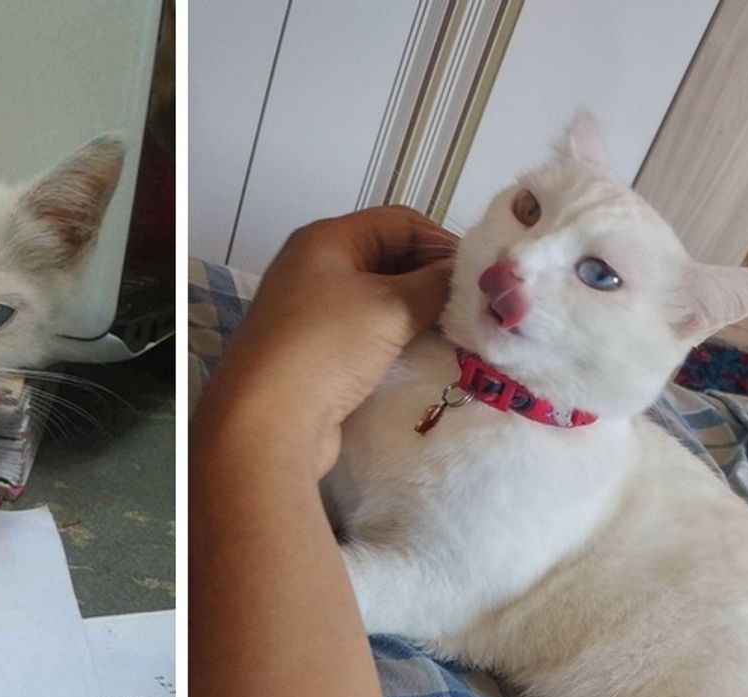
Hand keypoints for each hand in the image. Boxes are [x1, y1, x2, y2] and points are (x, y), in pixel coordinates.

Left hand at [194, 205, 455, 477]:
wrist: (267, 423)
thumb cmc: (325, 348)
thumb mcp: (390, 305)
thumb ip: (436, 284)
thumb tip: (468, 277)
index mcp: (325, 240)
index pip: (400, 223)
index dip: (442, 242)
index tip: (480, 277)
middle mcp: (314, 270)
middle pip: (391, 260)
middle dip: (433, 281)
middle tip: (476, 309)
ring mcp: (313, 315)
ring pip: (381, 302)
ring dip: (419, 316)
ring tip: (459, 335)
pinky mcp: (316, 356)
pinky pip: (368, 337)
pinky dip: (398, 343)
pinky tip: (427, 359)